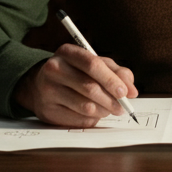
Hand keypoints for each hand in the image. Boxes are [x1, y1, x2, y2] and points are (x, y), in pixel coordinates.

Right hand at [13, 44, 138, 126]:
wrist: (39, 85)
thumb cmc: (75, 73)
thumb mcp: (94, 64)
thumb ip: (116, 72)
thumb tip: (132, 91)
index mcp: (67, 52)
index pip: (92, 65)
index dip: (111, 80)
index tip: (125, 92)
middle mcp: (54, 69)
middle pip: (89, 87)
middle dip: (111, 100)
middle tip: (123, 107)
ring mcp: (48, 91)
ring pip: (85, 106)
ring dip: (104, 111)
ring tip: (109, 109)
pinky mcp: (48, 111)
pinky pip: (78, 120)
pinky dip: (92, 119)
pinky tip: (93, 113)